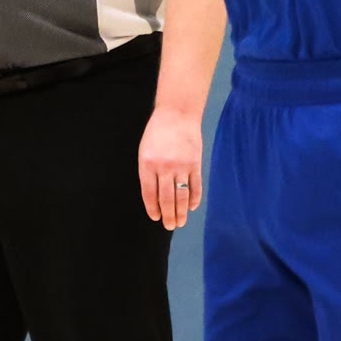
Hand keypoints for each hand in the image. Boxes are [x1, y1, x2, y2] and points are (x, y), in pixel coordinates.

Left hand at [138, 105, 202, 231]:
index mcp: (147, 164)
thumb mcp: (145, 150)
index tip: (156, 218)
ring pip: (181, 195)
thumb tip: (154, 195)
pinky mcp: (195, 164)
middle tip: (170, 226)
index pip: (149, 193)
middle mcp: (164, 167)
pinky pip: (195, 186)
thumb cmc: (157, 132)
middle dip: (168, 215)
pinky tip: (192, 207)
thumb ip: (148, 171)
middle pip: (166, 198)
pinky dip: (194, 198)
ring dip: (181, 212)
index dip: (152, 207)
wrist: (177, 114)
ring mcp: (181, 166)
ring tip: (181, 222)